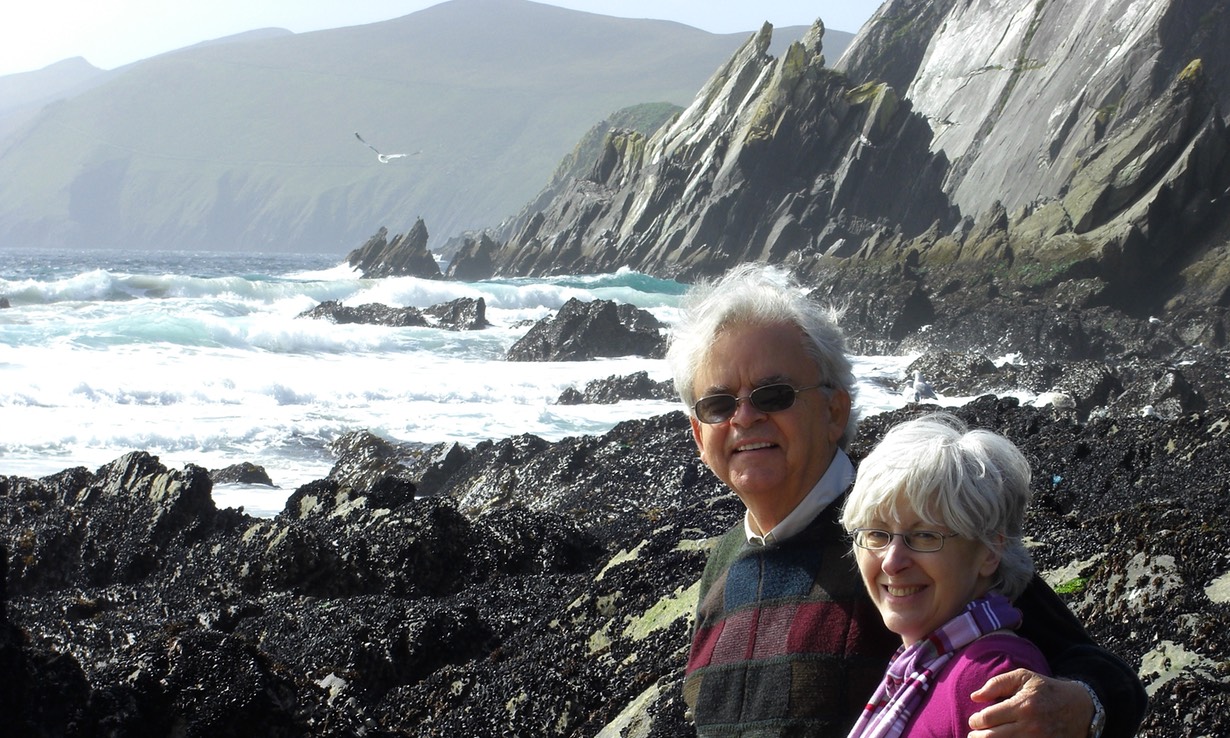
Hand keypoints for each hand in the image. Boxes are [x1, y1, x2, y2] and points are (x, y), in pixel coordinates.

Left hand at [968, 669, 1093, 736]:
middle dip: (977, 736)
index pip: (988, 718)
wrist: (1080, 708)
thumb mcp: (1024, 677)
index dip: (975, 720)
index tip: (974, 720)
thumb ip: (997, 684)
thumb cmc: (1047, 690)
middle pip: (992, 737)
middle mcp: (1030, 726)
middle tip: (974, 733)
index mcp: (1023, 705)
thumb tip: (975, 697)